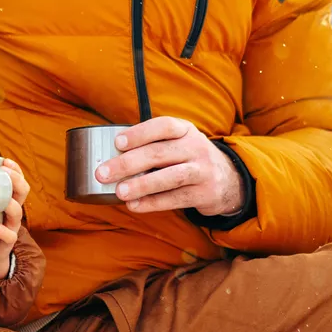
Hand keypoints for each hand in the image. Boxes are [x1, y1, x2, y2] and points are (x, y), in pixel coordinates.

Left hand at [0, 159, 28, 278]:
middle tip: (4, 174)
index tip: (5, 161)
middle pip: (22, 192)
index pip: (16, 180)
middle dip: (15, 181)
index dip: (14, 170)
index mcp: (6, 198)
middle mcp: (12, 210)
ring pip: (17, 212)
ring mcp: (11, 226)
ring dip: (9, 203)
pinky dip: (3, 231)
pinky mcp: (7, 243)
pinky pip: (10, 236)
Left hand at [97, 117, 242, 216]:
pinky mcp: (205, 193)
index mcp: (186, 130)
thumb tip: (111, 156)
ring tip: (119, 191)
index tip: (117, 142)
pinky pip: (175, 199)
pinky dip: (152, 203)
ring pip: (169, 177)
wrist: (229, 180)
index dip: (140, 133)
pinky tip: (134, 205)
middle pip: (160, 153)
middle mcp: (196, 147)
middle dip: (128, 163)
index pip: (163, 126)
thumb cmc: (190, 159)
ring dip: (141, 185)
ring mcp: (203, 171)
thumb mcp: (179, 143)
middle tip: (103, 173)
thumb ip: (154, 145)